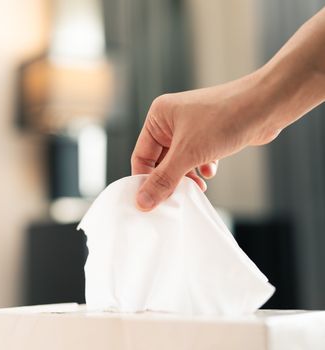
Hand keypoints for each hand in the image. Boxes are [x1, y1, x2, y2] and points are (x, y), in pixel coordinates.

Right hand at [131, 74, 279, 210]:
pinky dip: (201, 168)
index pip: (141, 155)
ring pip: (179, 161)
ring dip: (186, 177)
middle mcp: (172, 120)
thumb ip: (164, 180)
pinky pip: (196, 158)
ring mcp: (191, 127)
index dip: (145, 180)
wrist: (267, 105)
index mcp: (158, 116)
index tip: (149, 202)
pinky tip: (211, 171)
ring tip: (197, 188)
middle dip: (169, 179)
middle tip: (175, 198)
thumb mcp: (188, 154)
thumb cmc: (226, 118)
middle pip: (160, 161)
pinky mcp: (208, 134)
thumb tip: (143, 201)